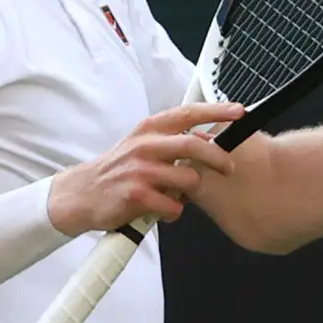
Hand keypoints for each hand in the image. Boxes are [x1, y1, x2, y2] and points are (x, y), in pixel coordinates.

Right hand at [49, 102, 244, 233]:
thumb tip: (210, 142)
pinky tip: (162, 209)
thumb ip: (172, 141)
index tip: (240, 112)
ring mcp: (140, 170)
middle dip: (218, 158)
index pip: (188, 113)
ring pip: (187, 180)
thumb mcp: (143, 145)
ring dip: (191, 192)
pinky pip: (173, 207)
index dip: (216, 111)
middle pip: (193, 146)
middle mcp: (145, 145)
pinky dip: (174, 212)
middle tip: (229, 168)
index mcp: (149, 128)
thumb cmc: (119, 169)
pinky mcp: (136, 195)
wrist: (82, 193)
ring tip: (178, 195)